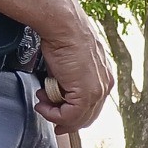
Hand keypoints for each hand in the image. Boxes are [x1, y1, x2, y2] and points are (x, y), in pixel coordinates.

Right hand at [32, 8, 114, 133]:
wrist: (65, 28)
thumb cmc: (65, 39)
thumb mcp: (70, 64)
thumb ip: (69, 80)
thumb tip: (58, 90)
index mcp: (104, 78)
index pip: (92, 107)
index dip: (74, 115)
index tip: (57, 113)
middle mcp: (105, 86)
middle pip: (87, 116)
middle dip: (65, 120)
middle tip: (47, 112)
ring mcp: (97, 91)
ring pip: (79, 119)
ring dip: (56, 115)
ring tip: (42, 103)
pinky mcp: (87, 93)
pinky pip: (70, 116)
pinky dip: (54, 115)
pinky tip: (43, 105)